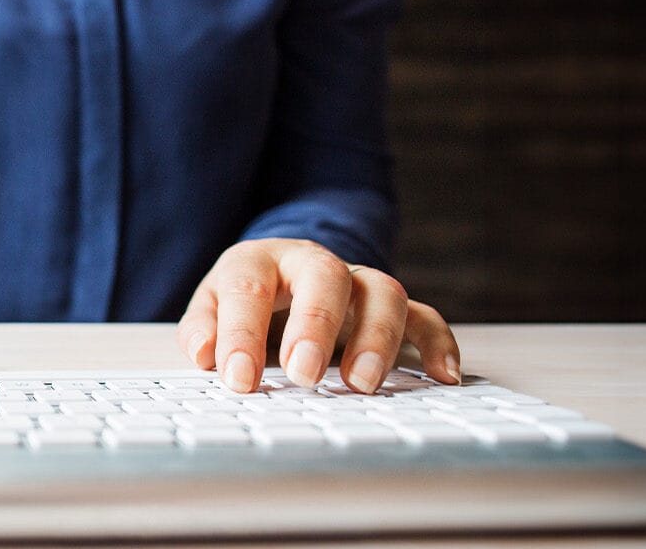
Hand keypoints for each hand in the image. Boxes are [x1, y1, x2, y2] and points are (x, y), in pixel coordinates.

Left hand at [175, 238, 459, 393]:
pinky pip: (424, 315)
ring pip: (382, 291)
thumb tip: (206, 355)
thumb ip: (203, 328)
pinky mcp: (388, 306)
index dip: (241, 334)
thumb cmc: (245, 297)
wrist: (281, 269)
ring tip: (362, 384)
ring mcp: (356, 282)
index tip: (239, 379)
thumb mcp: (211, 306)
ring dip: (376, 337)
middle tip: (303, 375)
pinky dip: (438, 342)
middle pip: (324, 277)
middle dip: (315, 326)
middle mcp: (313, 264)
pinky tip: (442, 375)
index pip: (249, 289)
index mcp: (260, 261)